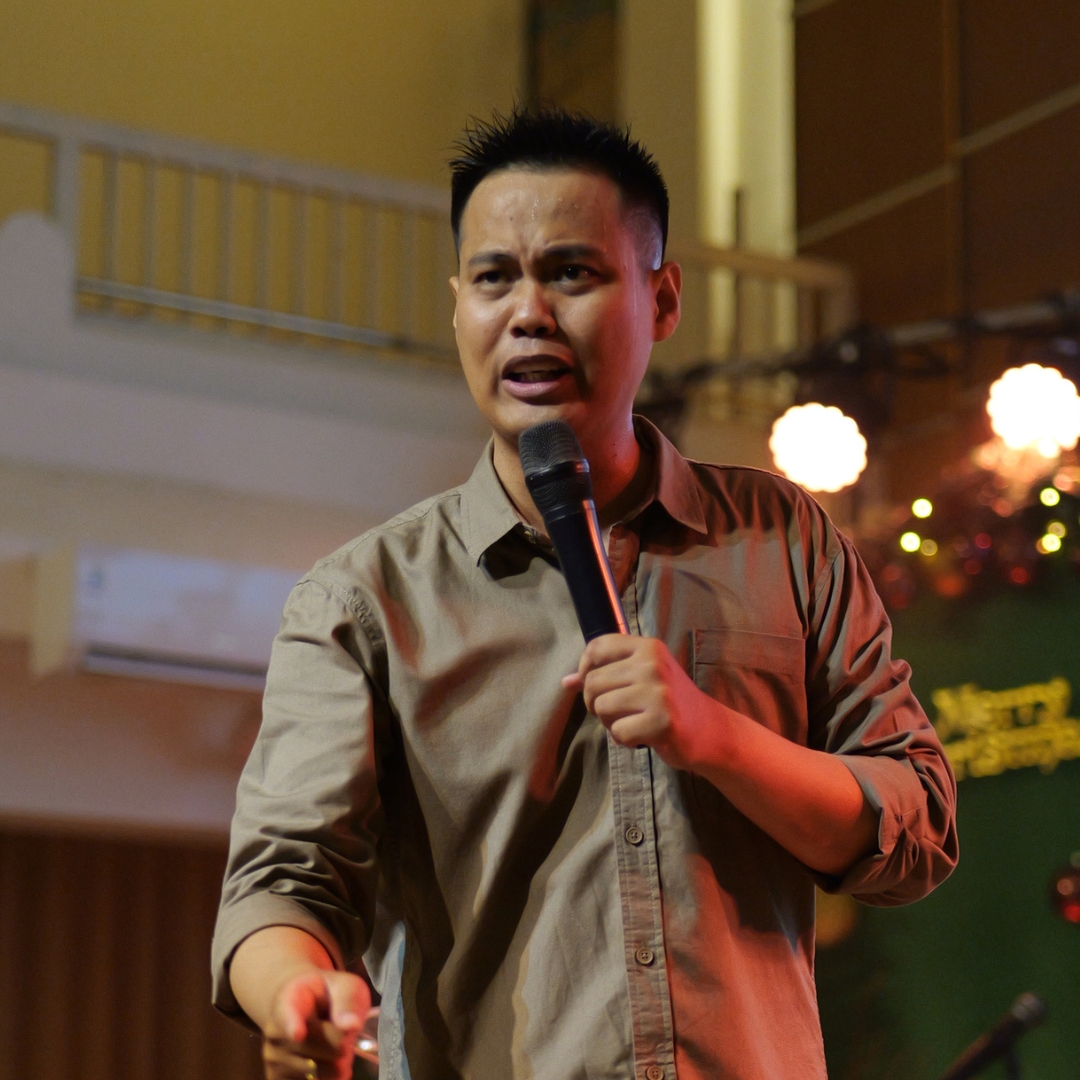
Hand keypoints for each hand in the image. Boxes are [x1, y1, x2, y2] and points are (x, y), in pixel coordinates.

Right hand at [261, 969, 370, 1079]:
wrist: (306, 1009)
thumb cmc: (328, 995)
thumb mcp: (344, 985)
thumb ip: (348, 1000)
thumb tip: (352, 1025)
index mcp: (289, 998)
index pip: (288, 1014)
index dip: (293, 1025)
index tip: (299, 1034)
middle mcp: (274, 1031)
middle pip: (318, 1048)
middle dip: (342, 1044)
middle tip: (345, 1032)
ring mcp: (273, 1058)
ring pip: (318, 1073)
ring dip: (338, 1064)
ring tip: (336, 1045)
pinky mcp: (277, 1079)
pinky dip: (328, 1078)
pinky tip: (327, 1062)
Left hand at [564, 634, 876, 875]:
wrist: (711, 732)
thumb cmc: (669, 703)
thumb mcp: (641, 678)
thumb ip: (606, 674)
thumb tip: (566, 681)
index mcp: (648, 647)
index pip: (597, 647)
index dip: (585, 668)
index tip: (592, 684)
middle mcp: (652, 664)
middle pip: (593, 682)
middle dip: (596, 704)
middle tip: (618, 712)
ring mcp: (658, 692)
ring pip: (601, 708)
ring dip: (609, 723)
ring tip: (632, 722)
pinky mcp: (662, 722)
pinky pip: (617, 733)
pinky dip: (624, 740)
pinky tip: (642, 737)